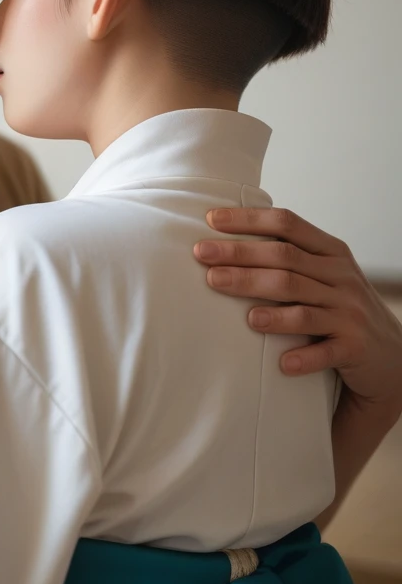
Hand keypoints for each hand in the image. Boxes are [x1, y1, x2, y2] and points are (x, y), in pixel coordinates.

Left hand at [194, 208, 401, 414]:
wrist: (390, 356)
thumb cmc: (340, 309)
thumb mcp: (323, 275)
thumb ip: (289, 256)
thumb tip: (226, 237)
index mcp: (331, 252)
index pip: (287, 224)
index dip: (249, 220)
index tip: (211, 220)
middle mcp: (341, 277)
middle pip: (285, 260)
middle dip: (240, 256)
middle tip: (202, 256)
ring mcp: (350, 312)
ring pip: (300, 303)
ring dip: (262, 301)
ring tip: (228, 298)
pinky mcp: (355, 347)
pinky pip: (326, 350)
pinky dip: (303, 356)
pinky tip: (281, 363)